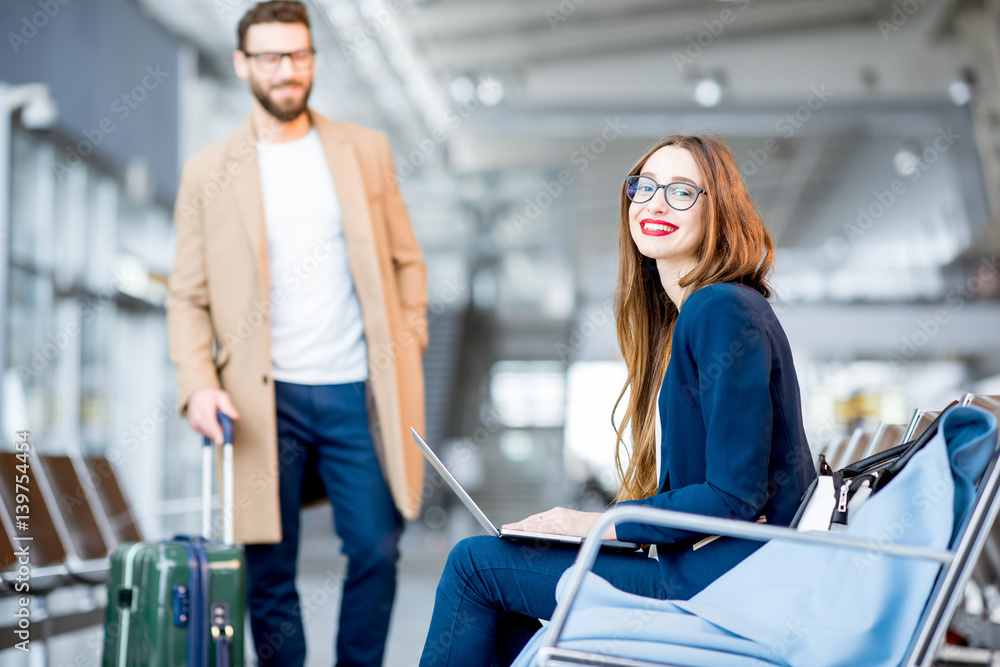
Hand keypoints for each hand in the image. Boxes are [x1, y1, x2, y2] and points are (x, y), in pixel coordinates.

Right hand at [188, 387, 239, 443]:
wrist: (197, 395)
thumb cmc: (211, 396)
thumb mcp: (222, 396)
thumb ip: (228, 406)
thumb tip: (235, 416)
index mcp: (204, 408)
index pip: (210, 423)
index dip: (216, 433)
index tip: (221, 441)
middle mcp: (197, 416)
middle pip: (210, 430)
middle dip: (220, 432)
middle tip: (226, 424)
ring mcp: (194, 422)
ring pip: (208, 433)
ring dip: (216, 431)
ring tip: (218, 419)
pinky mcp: (193, 427)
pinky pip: (205, 433)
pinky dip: (211, 430)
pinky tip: (212, 422)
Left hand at [502, 507, 616, 540]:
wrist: (608, 526)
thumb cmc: (591, 530)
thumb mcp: (572, 528)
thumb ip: (559, 530)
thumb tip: (544, 539)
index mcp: (559, 514)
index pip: (536, 519)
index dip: (523, 523)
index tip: (511, 527)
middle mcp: (558, 513)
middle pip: (533, 520)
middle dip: (518, 524)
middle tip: (504, 529)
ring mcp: (561, 518)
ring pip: (537, 523)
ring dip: (521, 527)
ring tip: (509, 531)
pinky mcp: (566, 525)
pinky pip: (546, 528)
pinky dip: (533, 530)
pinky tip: (525, 532)